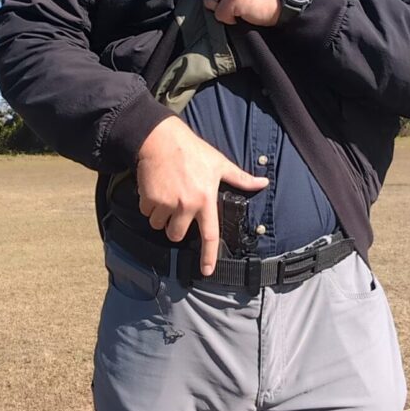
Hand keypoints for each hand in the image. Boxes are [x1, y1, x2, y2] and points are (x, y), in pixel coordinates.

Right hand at [136, 117, 268, 275]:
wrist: (160, 139)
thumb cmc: (193, 151)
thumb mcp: (220, 164)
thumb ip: (241, 178)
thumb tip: (263, 183)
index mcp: (205, 200)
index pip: (210, 235)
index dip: (209, 256)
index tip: (207, 270)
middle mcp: (186, 205)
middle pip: (176, 234)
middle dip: (175, 229)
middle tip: (177, 212)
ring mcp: (166, 203)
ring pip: (159, 225)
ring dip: (160, 217)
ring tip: (166, 198)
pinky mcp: (149, 199)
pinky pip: (146, 213)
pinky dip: (149, 206)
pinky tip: (155, 191)